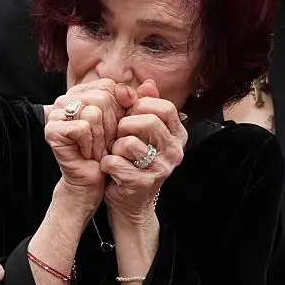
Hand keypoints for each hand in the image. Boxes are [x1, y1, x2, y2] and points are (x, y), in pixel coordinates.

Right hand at [45, 79, 137, 208]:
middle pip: (102, 98)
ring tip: (97, 151)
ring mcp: (56, 113)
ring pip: (93, 113)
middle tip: (107, 144)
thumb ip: (135, 102)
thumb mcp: (124, 122)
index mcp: (82, 92)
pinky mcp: (52, 129)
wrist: (93, 180)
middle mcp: (66, 99)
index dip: (119, 109)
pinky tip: (86, 154)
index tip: (116, 130)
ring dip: (101, 138)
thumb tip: (150, 84)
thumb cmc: (107, 150)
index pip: (109, 87)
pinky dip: (90, 145)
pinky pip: (82, 128)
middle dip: (111, 126)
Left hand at [102, 80, 186, 221]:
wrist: (129, 199)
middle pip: (149, 121)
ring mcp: (161, 169)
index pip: (165, 107)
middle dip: (125, 124)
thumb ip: (138, 104)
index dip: (141, 105)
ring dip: (115, 146)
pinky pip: (115, 162)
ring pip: (129, 142)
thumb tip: (138, 84)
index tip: (129, 112)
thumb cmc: (132, 158)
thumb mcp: (138, 128)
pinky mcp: (143, 183)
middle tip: (118, 134)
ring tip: (116, 153)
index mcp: (178, 135)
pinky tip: (110, 168)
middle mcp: (174, 152)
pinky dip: (106, 163)